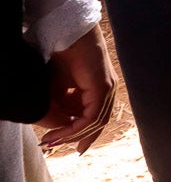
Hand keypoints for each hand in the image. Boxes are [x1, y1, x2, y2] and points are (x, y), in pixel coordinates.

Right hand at [38, 25, 115, 153]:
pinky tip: (59, 132)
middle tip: (52, 145)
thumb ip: (60, 106)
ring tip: (51, 140)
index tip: (57, 142)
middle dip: (74, 137)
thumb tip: (60, 126)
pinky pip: (92, 116)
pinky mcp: (103, 87)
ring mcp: (107, 88)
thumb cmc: (62, 56)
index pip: (94, 117)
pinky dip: (76, 127)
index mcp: (99, 89)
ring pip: (94, 122)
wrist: (66, 35)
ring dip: (71, 134)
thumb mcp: (57, 87)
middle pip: (97, 123)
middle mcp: (107, 90)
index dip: (77, 133)